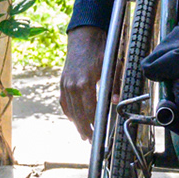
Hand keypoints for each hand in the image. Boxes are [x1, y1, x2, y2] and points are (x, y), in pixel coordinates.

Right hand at [60, 25, 106, 139]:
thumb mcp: (113, 65)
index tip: (99, 134)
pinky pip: (64, 102)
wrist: (84, 37)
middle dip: (85, 128)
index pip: (89, 110)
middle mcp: (72, 85)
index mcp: (85, 82)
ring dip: (76, 123)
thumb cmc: (100, 50)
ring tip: (83, 134)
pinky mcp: (62, 82)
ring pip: (70, 110)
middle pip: (78, 114)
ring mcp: (65, 84)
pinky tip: (74, 119)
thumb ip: (115, 84)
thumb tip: (116, 101)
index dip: (94, 124)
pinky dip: (69, 112)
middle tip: (91, 140)